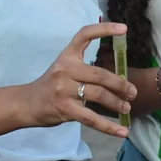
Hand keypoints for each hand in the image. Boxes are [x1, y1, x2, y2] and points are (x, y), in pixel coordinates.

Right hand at [25, 22, 137, 137]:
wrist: (26, 104)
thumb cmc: (51, 84)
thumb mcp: (64, 68)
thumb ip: (86, 68)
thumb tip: (119, 77)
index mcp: (67, 56)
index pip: (84, 35)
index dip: (104, 29)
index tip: (123, 29)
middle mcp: (65, 70)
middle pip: (99, 74)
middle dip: (120, 84)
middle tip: (133, 92)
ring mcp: (64, 90)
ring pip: (98, 95)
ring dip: (117, 103)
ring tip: (127, 108)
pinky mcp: (65, 109)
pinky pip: (91, 118)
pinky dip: (108, 127)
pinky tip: (122, 132)